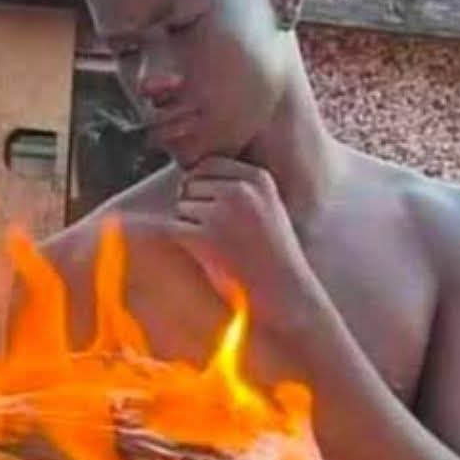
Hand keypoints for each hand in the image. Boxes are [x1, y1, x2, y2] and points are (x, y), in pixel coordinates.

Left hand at [171, 158, 319, 328]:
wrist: (285, 295)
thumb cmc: (273, 256)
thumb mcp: (269, 208)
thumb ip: (239, 186)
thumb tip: (190, 177)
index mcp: (258, 178)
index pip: (208, 164)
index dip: (205, 188)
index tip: (220, 213)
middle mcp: (240, 190)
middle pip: (191, 182)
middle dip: (196, 205)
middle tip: (218, 234)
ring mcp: (222, 213)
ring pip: (181, 206)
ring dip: (190, 226)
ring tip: (219, 247)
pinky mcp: (204, 238)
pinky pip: (174, 228)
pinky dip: (183, 243)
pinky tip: (206, 256)